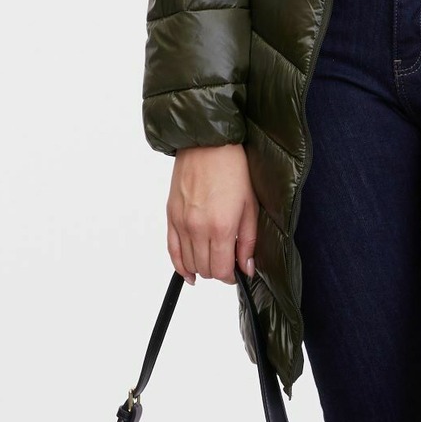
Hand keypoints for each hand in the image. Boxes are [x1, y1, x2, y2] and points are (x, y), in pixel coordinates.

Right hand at [167, 143, 258, 285]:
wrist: (207, 145)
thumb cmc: (232, 170)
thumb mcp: (250, 207)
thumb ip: (248, 242)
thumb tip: (247, 267)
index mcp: (221, 227)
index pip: (221, 270)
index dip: (230, 276)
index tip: (236, 272)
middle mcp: (198, 229)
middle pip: (205, 269)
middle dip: (217, 272)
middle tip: (227, 263)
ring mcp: (181, 223)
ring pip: (188, 263)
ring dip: (201, 268)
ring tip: (211, 262)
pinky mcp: (170, 216)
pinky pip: (172, 250)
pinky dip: (180, 265)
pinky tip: (188, 271)